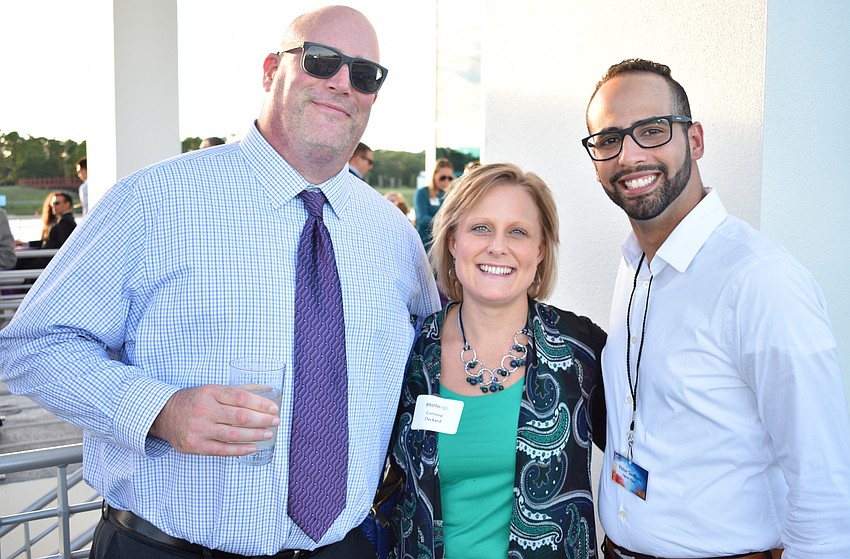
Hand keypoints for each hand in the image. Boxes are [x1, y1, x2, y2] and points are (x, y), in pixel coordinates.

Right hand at [149, 384, 280, 455]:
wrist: (164, 415)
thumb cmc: (195, 400)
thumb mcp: (214, 389)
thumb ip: (241, 389)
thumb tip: (269, 389)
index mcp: (210, 392)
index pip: (240, 397)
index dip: (260, 403)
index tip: (274, 408)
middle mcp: (204, 410)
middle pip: (239, 416)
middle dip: (262, 420)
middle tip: (276, 421)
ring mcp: (199, 429)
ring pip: (233, 435)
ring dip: (254, 435)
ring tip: (268, 434)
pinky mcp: (196, 446)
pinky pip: (222, 450)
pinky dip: (240, 450)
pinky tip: (253, 447)